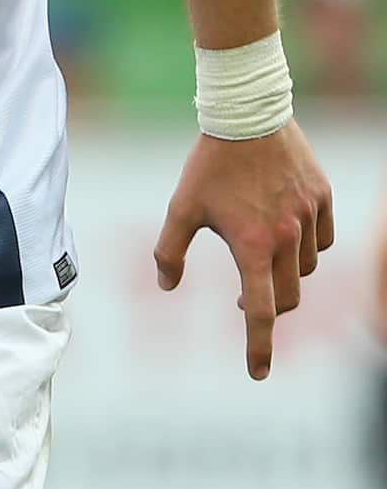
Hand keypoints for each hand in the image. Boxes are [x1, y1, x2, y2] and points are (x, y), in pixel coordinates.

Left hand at [153, 122, 333, 380]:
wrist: (247, 114)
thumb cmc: (209, 164)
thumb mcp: (180, 207)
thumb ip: (169, 250)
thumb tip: (166, 286)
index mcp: (251, 245)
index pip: (259, 311)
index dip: (258, 347)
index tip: (258, 374)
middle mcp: (285, 236)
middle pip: (287, 298)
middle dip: (267, 308)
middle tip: (243, 299)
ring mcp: (309, 217)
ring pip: (306, 268)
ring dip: (285, 274)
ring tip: (259, 254)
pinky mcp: (323, 198)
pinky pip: (323, 240)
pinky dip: (307, 247)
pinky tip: (285, 235)